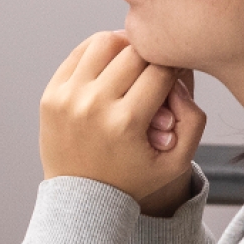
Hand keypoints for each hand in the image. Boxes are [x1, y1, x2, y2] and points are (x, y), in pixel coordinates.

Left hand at [39, 31, 206, 216]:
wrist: (81, 201)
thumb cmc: (133, 180)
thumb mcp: (176, 163)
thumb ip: (193, 121)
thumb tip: (178, 83)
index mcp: (125, 122)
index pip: (161, 70)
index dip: (175, 67)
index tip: (175, 76)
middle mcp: (93, 106)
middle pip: (134, 51)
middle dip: (152, 56)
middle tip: (156, 67)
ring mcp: (67, 98)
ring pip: (105, 42)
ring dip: (125, 46)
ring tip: (134, 60)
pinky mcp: (50, 96)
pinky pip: (79, 54)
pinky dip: (99, 52)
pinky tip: (111, 64)